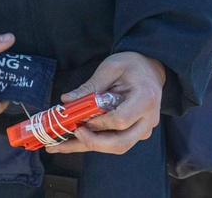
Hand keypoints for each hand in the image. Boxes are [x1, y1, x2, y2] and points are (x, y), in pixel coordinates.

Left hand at [44, 51, 165, 154]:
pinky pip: (114, 143)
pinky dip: (93, 144)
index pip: (121, 120)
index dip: (99, 123)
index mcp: (145, 99)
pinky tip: (71, 143)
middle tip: (70, 135)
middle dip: (92, 143)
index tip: (82, 120)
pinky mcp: (135, 133)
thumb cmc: (132, 65)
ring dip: (88, 146)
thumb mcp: (111, 68)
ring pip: (116, 147)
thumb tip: (67, 100)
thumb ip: (90, 86)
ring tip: (61, 144)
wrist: (150, 69)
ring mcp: (143, 129)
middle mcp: (147, 119)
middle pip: (120, 143)